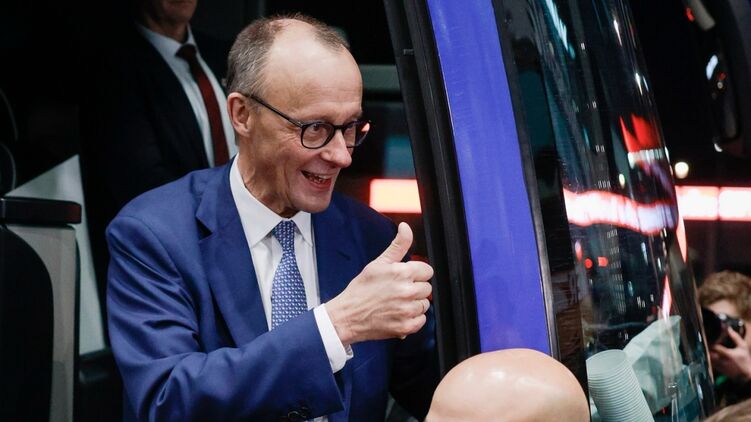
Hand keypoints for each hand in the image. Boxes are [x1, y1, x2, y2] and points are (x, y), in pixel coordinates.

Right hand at [326, 222, 433, 345]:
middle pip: (427, 287)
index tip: (405, 277)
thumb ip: (398, 245)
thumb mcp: (378, 263)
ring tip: (397, 302)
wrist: (348, 315)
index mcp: (402, 273)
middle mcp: (407, 292)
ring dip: (414, 303)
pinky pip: (421, 320)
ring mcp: (407, 310)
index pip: (427, 270)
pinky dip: (412, 318)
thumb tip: (405, 227)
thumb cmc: (361, 289)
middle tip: (398, 290)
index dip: (416, 273)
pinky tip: (398, 314)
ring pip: (424, 304)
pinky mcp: (406, 326)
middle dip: (415, 288)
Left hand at [710, 328, 750, 382]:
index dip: (710, 340)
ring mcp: (716, 364)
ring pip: (706, 355)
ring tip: (706, 343)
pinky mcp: (715, 368)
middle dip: (706, 344)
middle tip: (706, 338)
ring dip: (706, 349)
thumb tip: (728, 328)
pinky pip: (708, 359)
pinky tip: (710, 350)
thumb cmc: (745, 361)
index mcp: (726, 354)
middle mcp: (719, 359)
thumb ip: (735, 337)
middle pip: (707, 350)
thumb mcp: (743, 347)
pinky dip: (707, 354)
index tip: (710, 334)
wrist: (745, 376)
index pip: (713, 346)